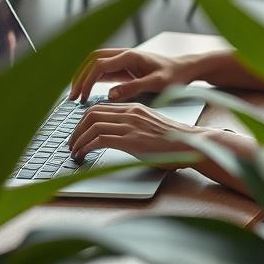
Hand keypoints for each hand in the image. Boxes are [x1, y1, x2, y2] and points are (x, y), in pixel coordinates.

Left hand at [67, 102, 199, 166]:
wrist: (191, 144)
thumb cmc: (174, 141)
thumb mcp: (151, 126)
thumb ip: (134, 126)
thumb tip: (118, 136)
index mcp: (134, 108)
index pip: (100, 108)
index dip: (84, 120)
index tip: (78, 132)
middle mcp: (130, 113)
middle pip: (91, 113)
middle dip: (76, 129)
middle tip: (71, 143)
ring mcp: (130, 125)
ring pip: (92, 125)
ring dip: (78, 139)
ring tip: (74, 151)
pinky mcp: (131, 140)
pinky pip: (100, 139)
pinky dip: (86, 147)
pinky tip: (83, 155)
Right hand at [69, 48, 190, 102]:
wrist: (185, 68)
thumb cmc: (174, 75)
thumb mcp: (157, 83)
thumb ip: (133, 87)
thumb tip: (110, 94)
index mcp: (130, 56)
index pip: (100, 65)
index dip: (88, 80)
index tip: (82, 96)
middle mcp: (124, 55)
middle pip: (93, 61)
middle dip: (80, 77)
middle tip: (72, 96)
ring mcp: (123, 60)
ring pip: (95, 64)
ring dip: (84, 77)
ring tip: (76, 95)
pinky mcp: (124, 68)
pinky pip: (103, 71)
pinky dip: (92, 79)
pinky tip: (87, 92)